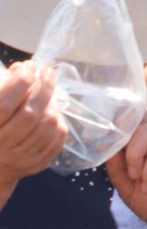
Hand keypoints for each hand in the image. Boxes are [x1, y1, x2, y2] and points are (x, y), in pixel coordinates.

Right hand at [0, 62, 66, 189]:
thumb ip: (1, 89)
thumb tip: (22, 68)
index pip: (5, 104)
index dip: (19, 82)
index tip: (29, 66)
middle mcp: (3, 145)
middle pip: (30, 113)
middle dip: (42, 88)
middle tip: (47, 72)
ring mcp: (22, 157)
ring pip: (47, 124)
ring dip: (51, 103)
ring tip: (47, 93)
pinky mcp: (39, 163)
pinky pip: (58, 136)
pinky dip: (58, 119)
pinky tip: (52, 110)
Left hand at [106, 116, 146, 228]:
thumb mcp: (126, 187)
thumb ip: (116, 167)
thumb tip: (104, 147)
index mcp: (144, 146)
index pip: (133, 120)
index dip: (119, 119)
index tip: (105, 130)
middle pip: (137, 123)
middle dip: (123, 144)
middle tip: (124, 170)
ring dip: (135, 156)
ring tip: (135, 177)